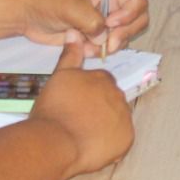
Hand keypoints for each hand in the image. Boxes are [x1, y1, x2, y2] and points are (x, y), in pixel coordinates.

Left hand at [15, 0, 149, 55]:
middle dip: (124, 34)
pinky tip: (81, 46)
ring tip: (87, 44)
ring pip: (122, 37)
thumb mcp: (73, 7)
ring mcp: (102, 21)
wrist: (26, 13)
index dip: (130, 15)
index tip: (111, 24)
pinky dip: (96, 51)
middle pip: (136, 21)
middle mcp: (110, 4)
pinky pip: (105, 47)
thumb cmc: (48, 0)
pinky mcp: (92, 36)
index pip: (137, 1)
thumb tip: (104, 38)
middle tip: (108, 45)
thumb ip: (93, 22)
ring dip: (108, 45)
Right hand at [27, 39, 134, 177]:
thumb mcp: (59, 77)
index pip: (101, 83)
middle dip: (98, 109)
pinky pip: (121, 140)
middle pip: (111, 101)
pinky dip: (110, 143)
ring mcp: (124, 118)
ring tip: (83, 135)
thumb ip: (70, 56)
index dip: (88, 94)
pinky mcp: (126, 139)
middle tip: (78, 120)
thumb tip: (74, 33)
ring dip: (105, 126)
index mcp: (103, 79)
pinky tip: (92, 145)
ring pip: (117, 120)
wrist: (55, 142)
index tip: (76, 104)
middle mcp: (118, 95)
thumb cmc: (54, 109)